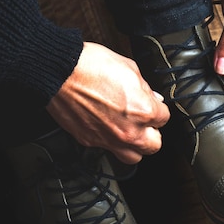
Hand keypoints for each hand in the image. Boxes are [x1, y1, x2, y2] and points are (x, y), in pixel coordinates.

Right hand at [47, 42, 169, 163]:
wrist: (59, 73)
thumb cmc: (91, 66)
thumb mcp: (129, 68)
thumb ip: (145, 88)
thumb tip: (153, 97)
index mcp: (143, 111)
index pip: (164, 119)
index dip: (158, 110)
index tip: (153, 107)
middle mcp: (128, 131)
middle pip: (154, 146)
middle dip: (152, 133)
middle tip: (146, 123)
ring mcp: (109, 139)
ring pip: (133, 157)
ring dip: (135, 146)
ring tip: (130, 133)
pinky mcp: (90, 141)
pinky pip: (107, 149)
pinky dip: (110, 141)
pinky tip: (107, 128)